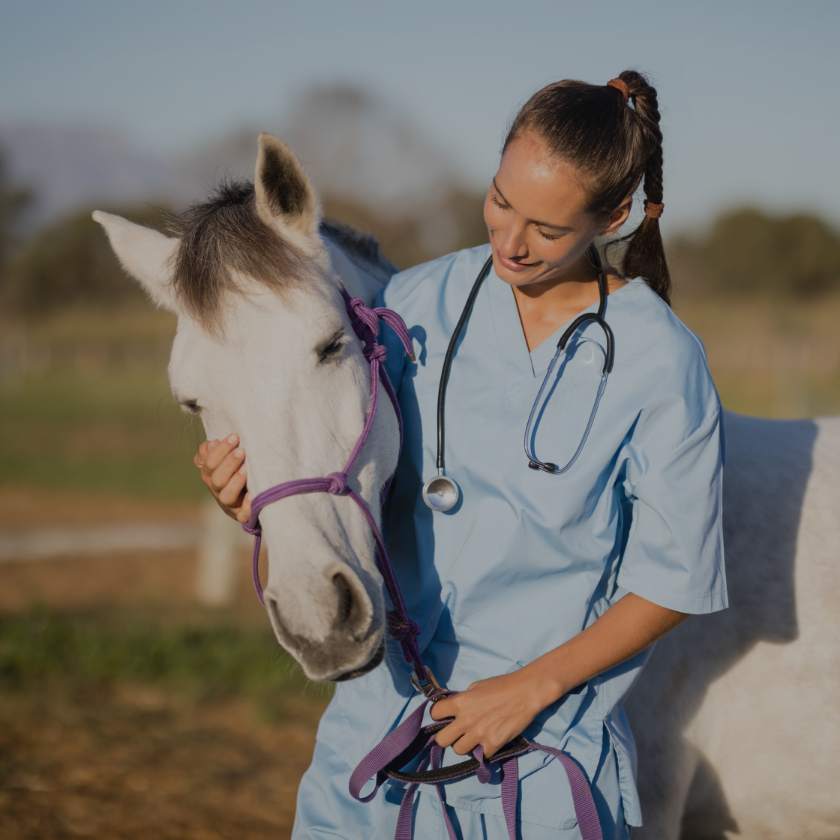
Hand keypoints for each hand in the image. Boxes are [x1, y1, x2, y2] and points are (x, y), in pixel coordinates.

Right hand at [193, 434, 251, 523]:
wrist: (258, 493)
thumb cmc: (242, 468)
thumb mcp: (229, 456)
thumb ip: (216, 450)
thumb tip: (211, 444)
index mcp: (212, 474)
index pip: (208, 463)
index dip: (220, 451)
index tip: (235, 437)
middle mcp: (218, 490)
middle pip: (216, 479)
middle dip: (228, 463)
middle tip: (242, 451)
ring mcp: (230, 504)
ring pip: (226, 496)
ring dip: (235, 482)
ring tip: (246, 469)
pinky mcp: (243, 515)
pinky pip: (243, 514)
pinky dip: (247, 505)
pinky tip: (253, 493)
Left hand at [428, 670, 544, 759]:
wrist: (525, 693)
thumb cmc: (501, 685)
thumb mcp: (476, 687)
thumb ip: (463, 700)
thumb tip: (456, 710)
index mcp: (460, 702)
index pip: (435, 713)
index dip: (438, 715)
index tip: (444, 716)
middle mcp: (466, 720)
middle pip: (441, 740)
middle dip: (446, 736)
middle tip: (455, 733)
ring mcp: (479, 734)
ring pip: (458, 750)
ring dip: (464, 745)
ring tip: (473, 738)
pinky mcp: (493, 744)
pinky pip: (480, 755)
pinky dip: (483, 750)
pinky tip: (489, 741)